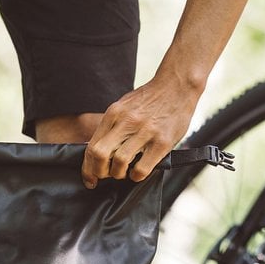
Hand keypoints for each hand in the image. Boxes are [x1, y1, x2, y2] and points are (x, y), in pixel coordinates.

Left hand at [82, 76, 198, 187]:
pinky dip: (136, 176)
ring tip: (124, 172)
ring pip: (119, 163)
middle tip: (105, 176)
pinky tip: (138, 172)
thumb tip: (98, 151)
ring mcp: (144, 132)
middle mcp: (126, 122)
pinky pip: (141, 168)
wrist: (177, 85)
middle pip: (100, 155)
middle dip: (99, 172)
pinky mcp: (161, 142)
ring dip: (119, 174)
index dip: (87, 168)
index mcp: (114, 114)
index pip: (92, 146)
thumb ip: (112, 126)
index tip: (89, 178)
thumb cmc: (151, 99)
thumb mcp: (125, 107)